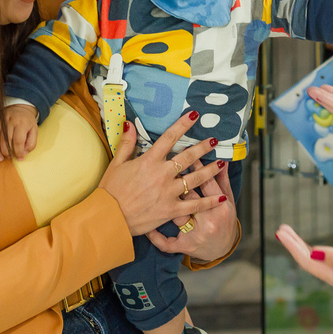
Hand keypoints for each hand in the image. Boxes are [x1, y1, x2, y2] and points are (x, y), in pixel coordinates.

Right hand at [0, 104, 38, 161]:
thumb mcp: (34, 130)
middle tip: (8, 158)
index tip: (20, 158)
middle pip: (5, 140)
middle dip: (6, 152)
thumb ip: (31, 143)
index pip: (18, 140)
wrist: (19, 107)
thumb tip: (23, 154)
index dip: (18, 151)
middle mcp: (9, 121)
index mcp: (21, 123)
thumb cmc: (27, 121)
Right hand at [98, 113, 229, 236]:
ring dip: (211, 170)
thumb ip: (126, 143)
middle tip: (214, 141)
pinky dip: (209, 202)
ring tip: (222, 163)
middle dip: (203, 147)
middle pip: (188, 157)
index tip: (194, 115)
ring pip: (196, 179)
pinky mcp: (171, 209)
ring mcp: (169, 192)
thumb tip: (129, 123)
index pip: (169, 137)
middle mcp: (162, 174)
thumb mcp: (116, 164)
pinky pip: (194, 205)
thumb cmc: (110, 191)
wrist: (110, 218)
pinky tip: (221, 198)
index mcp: (149, 161)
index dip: (183, 124)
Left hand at [146, 160, 238, 261]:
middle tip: (166, 165)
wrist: (222, 248)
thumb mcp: (228, 200)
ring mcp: (195, 235)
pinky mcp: (184, 246)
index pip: (206, 183)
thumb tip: (222, 161)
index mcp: (221, 208)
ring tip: (154, 189)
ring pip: (176, 216)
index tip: (185, 150)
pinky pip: (166, 242)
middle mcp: (208, 221)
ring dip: (165, 203)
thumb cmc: (225, 221)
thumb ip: (222, 181)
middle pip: (189, 197)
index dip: (196, 166)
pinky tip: (146, 228)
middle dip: (177, 180)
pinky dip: (154, 236)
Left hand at [276, 224, 332, 311]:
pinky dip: (318, 253)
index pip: (308, 262)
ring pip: (318, 263)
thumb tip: (314, 252)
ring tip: (292, 236)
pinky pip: (329, 264)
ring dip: (304, 249)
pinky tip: (316, 250)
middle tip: (282, 229)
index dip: (293, 247)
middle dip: (295, 246)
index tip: (281, 231)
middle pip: (310, 262)